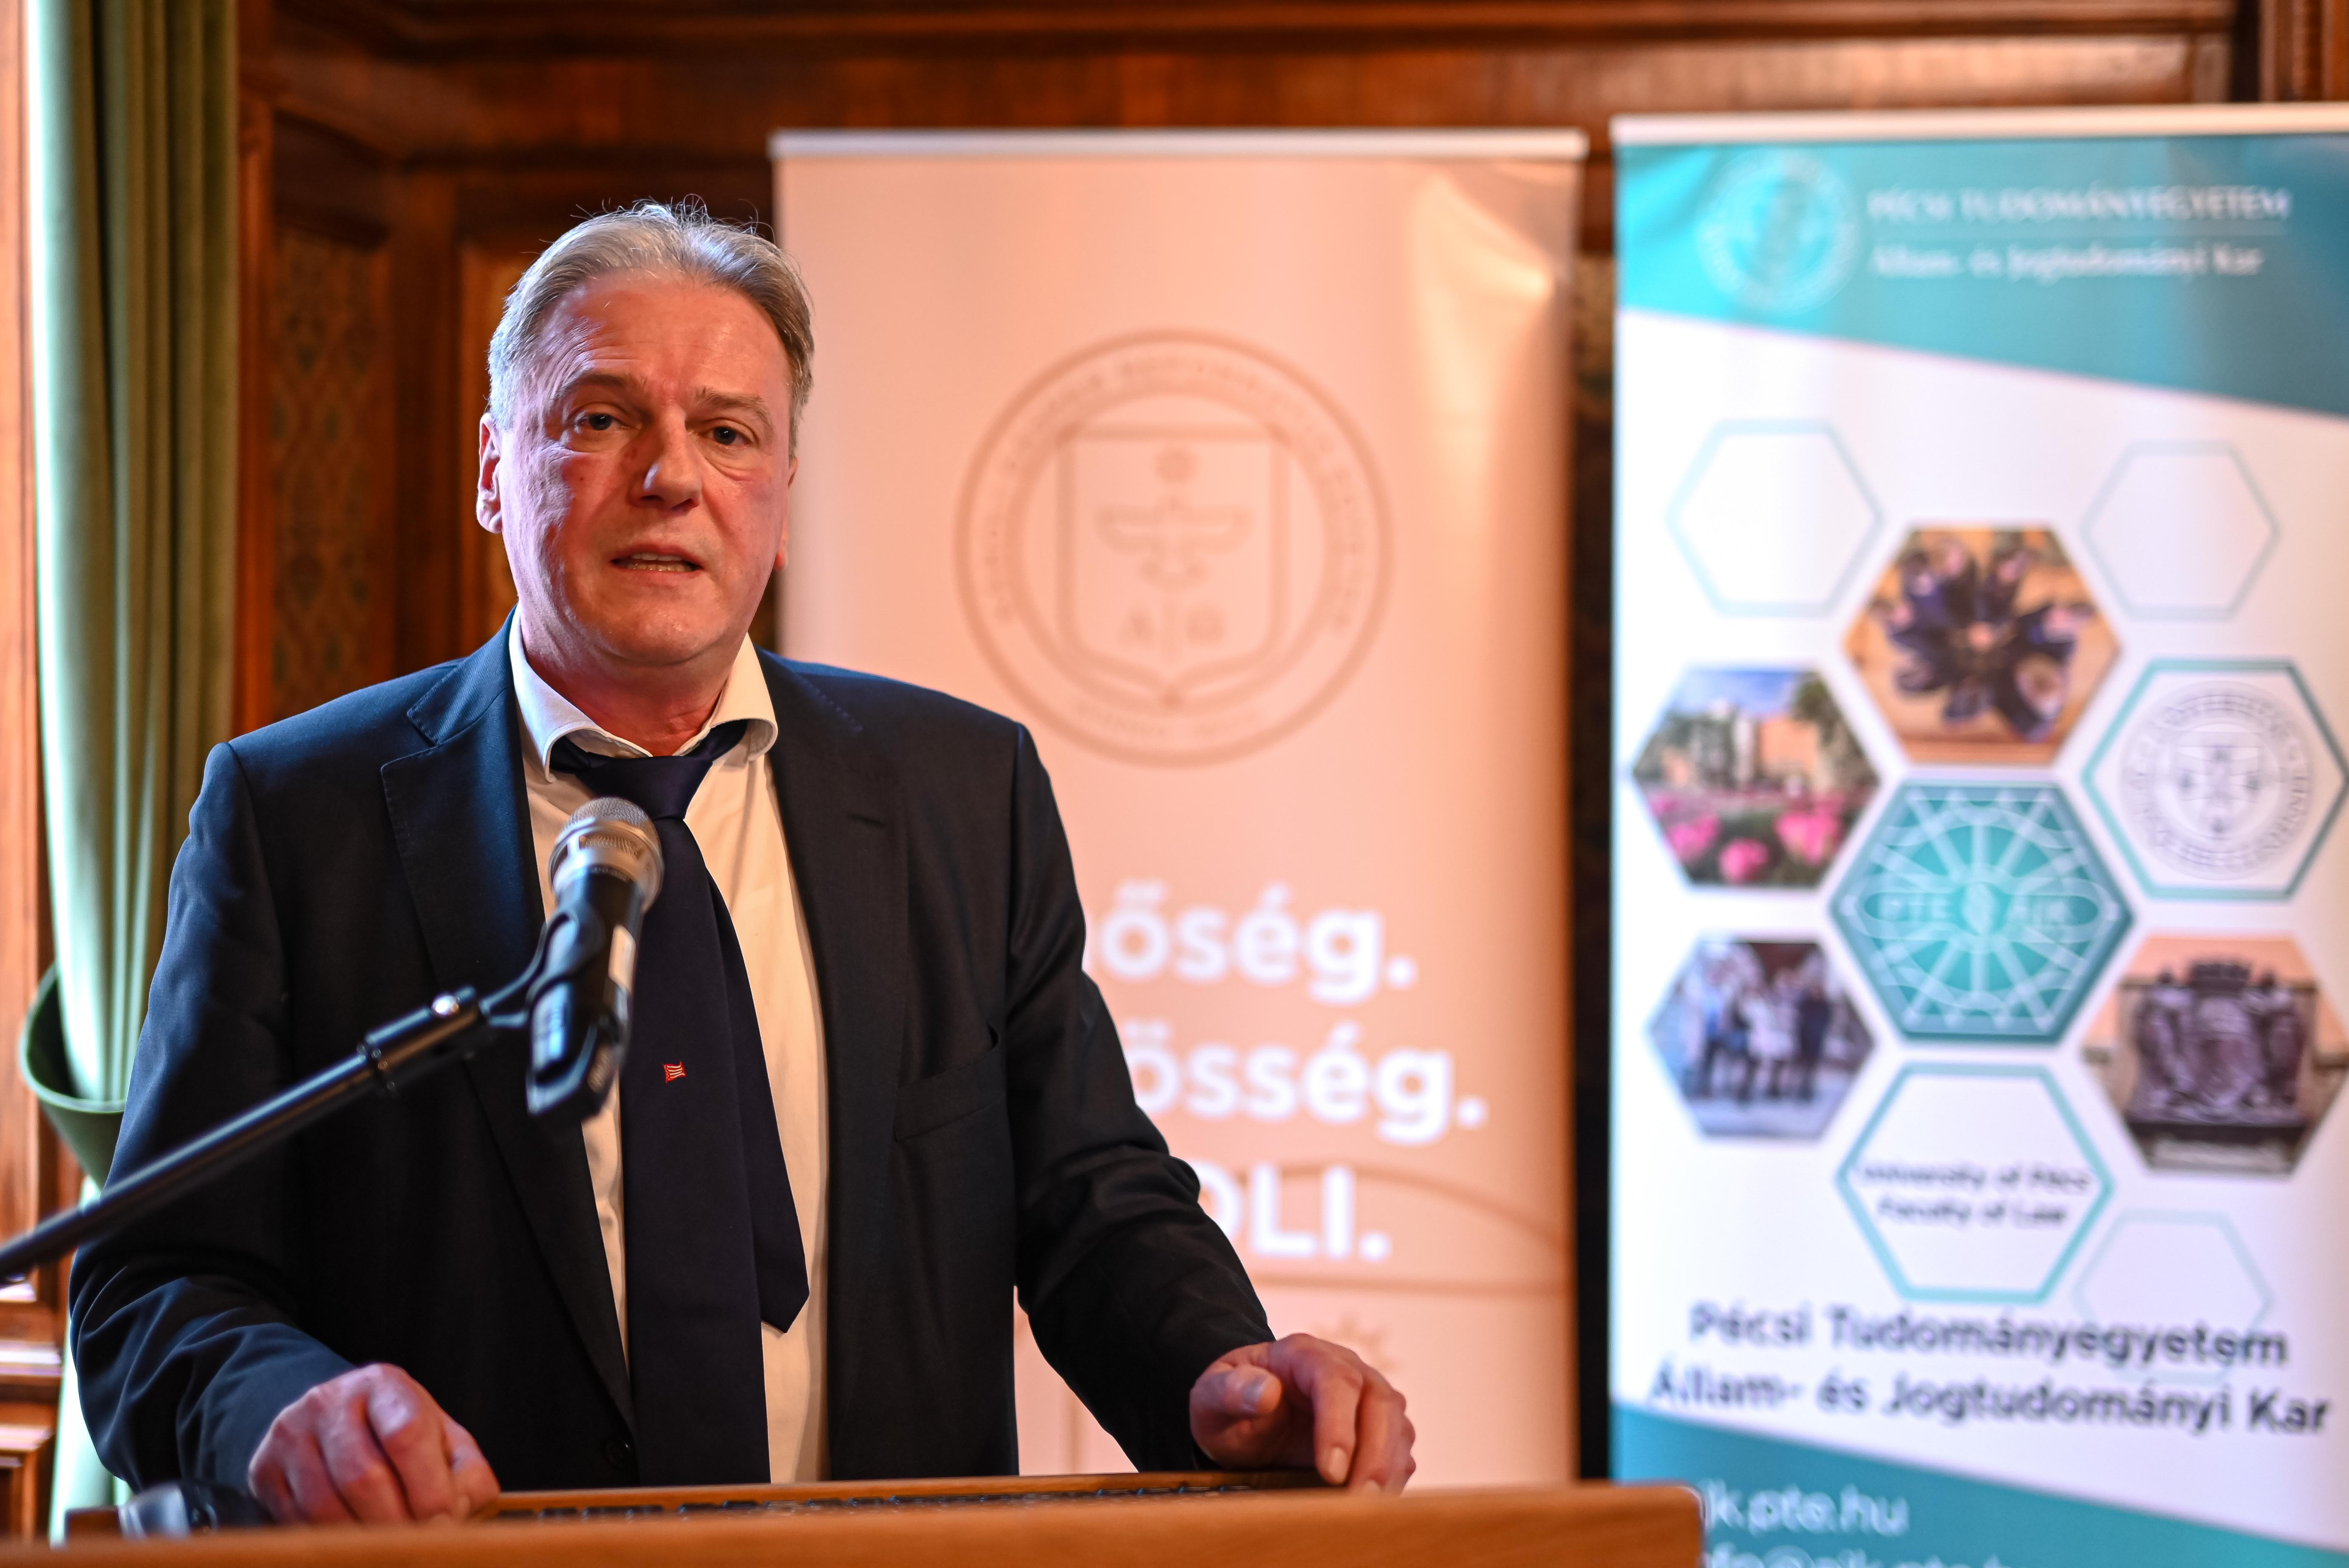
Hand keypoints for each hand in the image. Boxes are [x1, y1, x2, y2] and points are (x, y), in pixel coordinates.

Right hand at [248, 1363, 500, 1523]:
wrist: (334, 1423)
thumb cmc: (401, 1436)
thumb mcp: (444, 1440)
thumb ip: (466, 1475)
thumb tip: (456, 1517)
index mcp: (384, 1386)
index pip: (407, 1434)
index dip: (429, 1488)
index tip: (444, 1524)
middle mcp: (330, 1401)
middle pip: (363, 1477)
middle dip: (396, 1523)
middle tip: (418, 1547)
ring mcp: (291, 1434)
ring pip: (325, 1506)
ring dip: (362, 1540)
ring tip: (389, 1551)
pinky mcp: (264, 1469)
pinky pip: (296, 1521)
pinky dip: (330, 1542)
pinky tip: (354, 1546)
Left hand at [1188, 1333, 1413, 1492]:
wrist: (1242, 1415)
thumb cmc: (1228, 1405)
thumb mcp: (1210, 1397)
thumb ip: (1230, 1391)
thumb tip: (1267, 1392)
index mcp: (1303, 1354)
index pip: (1335, 1381)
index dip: (1339, 1425)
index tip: (1331, 1471)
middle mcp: (1345, 1368)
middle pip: (1380, 1401)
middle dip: (1375, 1453)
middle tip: (1358, 1498)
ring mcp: (1366, 1396)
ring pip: (1397, 1424)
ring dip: (1388, 1467)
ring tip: (1366, 1506)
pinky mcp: (1376, 1426)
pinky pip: (1399, 1446)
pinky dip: (1394, 1474)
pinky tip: (1375, 1499)